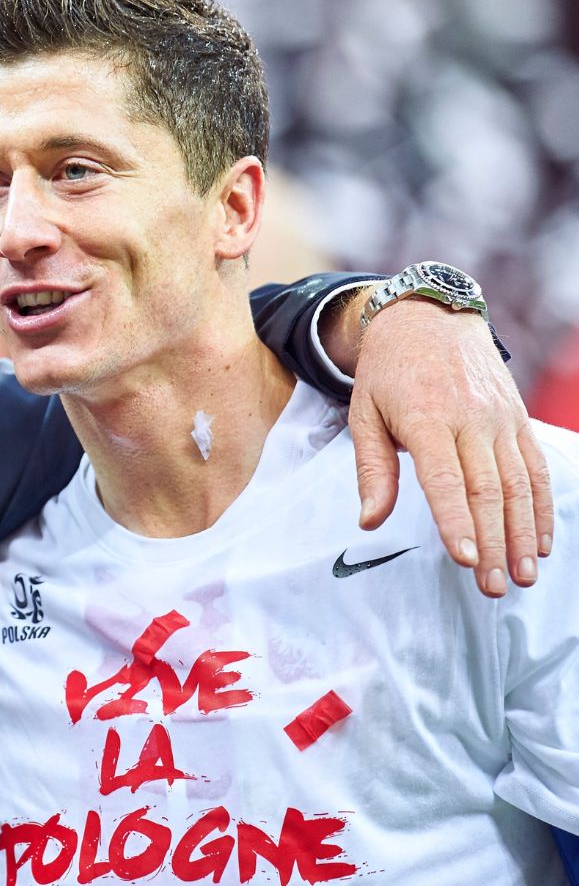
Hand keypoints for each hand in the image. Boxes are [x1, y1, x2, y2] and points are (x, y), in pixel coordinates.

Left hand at [339, 291, 552, 596]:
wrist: (427, 318)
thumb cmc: (387, 373)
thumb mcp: (363, 414)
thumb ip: (372, 470)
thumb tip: (369, 521)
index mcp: (427, 419)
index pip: (446, 480)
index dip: (456, 522)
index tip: (466, 560)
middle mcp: (471, 420)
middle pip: (488, 491)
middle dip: (493, 543)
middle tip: (493, 587)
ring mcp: (500, 419)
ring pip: (519, 485)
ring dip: (524, 534)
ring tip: (523, 575)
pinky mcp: (518, 419)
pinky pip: (536, 468)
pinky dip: (541, 507)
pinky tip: (542, 541)